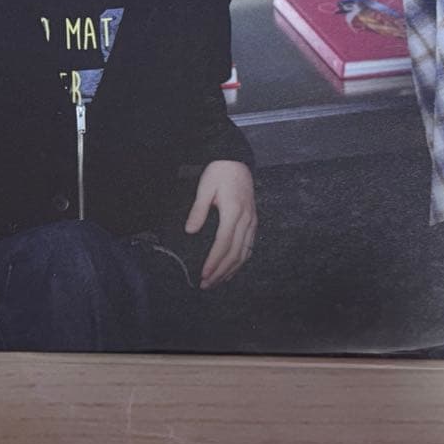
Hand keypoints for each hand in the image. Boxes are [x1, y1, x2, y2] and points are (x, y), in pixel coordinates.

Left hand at [184, 160, 256, 289]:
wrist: (236, 160)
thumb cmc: (219, 172)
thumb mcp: (205, 187)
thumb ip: (198, 210)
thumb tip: (190, 231)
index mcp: (234, 211)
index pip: (224, 243)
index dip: (214, 261)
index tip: (204, 273)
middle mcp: (246, 219)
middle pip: (235, 252)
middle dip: (221, 271)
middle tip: (206, 284)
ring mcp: (252, 221)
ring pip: (244, 252)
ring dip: (231, 270)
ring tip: (217, 281)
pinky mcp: (253, 221)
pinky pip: (249, 246)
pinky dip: (240, 261)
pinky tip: (231, 270)